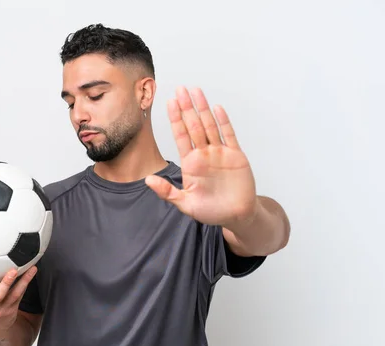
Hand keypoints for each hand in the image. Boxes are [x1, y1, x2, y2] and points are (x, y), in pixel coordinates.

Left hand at [146, 86, 257, 227]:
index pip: (181, 136)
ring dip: (203, 108)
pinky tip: (216, 108)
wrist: (237, 215)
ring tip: (195, 91)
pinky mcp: (235, 156)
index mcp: (191, 163)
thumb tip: (147, 181)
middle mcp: (204, 154)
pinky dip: (223, 121)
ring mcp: (219, 153)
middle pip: (194, 126)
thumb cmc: (211, 211)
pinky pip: (228, 135)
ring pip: (210, 125)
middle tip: (180, 89)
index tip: (169, 103)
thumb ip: (167, 192)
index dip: (175, 119)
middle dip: (186, 108)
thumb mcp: (186, 204)